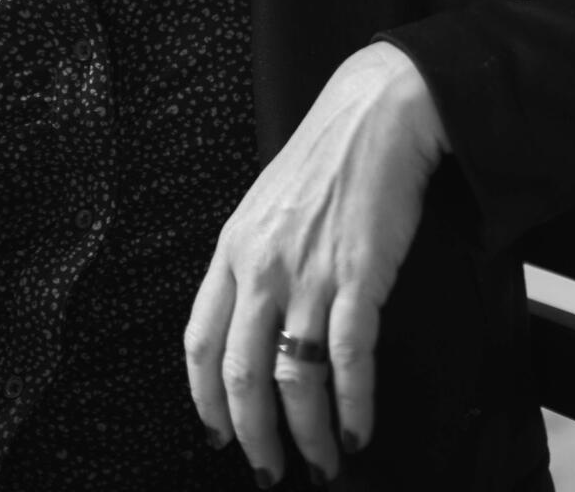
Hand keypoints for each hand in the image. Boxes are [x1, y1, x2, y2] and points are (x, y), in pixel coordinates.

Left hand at [184, 42, 447, 484]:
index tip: (218, 433)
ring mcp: (308, 272)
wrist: (374, 117)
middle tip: (270, 470)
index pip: (201, 340)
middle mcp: (261, 265)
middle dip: (255, 436)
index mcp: (232, 248)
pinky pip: (347, 359)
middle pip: (242, 373)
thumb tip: (251, 327)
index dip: (206, 398)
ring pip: (294, 378)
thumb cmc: (322, 162)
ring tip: (324, 462)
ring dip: (309, 433)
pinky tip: (357, 429)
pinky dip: (352, 405)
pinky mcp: (358, 276)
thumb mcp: (265, 207)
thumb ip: (251, 263)